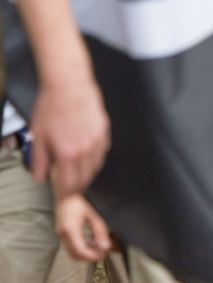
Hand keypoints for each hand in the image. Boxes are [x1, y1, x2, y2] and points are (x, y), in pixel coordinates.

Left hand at [29, 77, 109, 193]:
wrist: (69, 85)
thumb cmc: (52, 106)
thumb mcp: (38, 135)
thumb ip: (39, 160)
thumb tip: (39, 177)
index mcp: (67, 153)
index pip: (70, 183)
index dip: (66, 194)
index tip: (64, 197)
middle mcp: (86, 150)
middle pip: (85, 178)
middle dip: (78, 186)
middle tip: (71, 189)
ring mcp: (97, 140)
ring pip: (96, 166)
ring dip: (88, 174)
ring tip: (79, 175)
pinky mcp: (104, 130)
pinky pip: (102, 152)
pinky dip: (95, 159)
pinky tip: (88, 157)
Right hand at [54, 192, 110, 261]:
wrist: (66, 192)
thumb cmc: (79, 199)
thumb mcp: (94, 214)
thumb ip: (100, 231)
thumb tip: (105, 247)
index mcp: (70, 229)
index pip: (80, 251)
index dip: (91, 256)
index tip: (102, 255)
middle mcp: (62, 234)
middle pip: (75, 255)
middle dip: (89, 256)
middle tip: (102, 252)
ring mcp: (60, 234)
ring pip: (71, 252)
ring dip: (85, 253)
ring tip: (98, 245)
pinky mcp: (61, 232)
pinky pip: (70, 246)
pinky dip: (81, 247)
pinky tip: (91, 241)